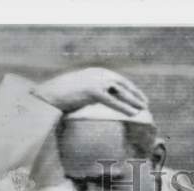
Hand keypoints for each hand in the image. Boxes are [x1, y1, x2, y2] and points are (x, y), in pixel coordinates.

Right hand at [32, 67, 147, 114]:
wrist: (47, 95)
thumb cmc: (62, 96)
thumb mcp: (82, 91)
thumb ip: (94, 92)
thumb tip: (104, 99)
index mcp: (96, 72)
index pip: (119, 80)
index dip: (131, 89)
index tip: (141, 97)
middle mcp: (97, 74)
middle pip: (122, 84)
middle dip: (135, 94)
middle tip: (146, 104)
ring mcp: (95, 81)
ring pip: (120, 92)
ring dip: (133, 101)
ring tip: (143, 110)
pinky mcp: (92, 91)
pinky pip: (112, 101)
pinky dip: (124, 107)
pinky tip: (132, 114)